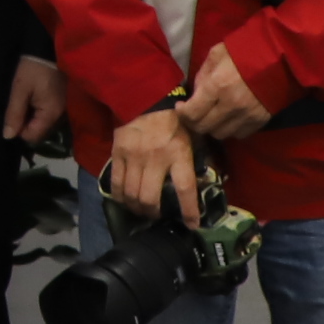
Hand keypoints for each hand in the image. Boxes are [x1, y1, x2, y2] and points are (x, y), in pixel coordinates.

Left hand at [1, 56, 66, 145]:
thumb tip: (8, 136)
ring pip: (43, 123)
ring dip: (32, 117)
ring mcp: (62, 108)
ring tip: (23, 102)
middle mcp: (60, 115)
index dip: (19, 130)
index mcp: (50, 113)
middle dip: (26, 124)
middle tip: (17, 107)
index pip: (33, 136)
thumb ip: (14, 113)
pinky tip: (32, 99)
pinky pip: (48, 114)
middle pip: (39, 131)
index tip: (12, 116)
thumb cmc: (33, 68)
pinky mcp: (62, 101)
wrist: (49, 47)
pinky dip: (38, 110)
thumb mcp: (20, 89)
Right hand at [107, 108, 197, 224]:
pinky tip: (124, 200)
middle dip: (153, 213)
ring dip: (136, 208)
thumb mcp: (193, 136)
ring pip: (131, 194)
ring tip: (141, 209)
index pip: (184, 188)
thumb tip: (207, 180)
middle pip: (150, 198)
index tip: (192, 225)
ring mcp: (133, 157)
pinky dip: (120, 196)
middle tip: (156, 215)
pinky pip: (116, 183)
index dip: (189, 210)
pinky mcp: (117, 154)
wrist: (145, 97)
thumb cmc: (174, 119)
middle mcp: (155, 158)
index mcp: (178, 153)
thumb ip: (197, 157)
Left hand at [177, 45, 272, 142]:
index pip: (192, 113)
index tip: (181, 106)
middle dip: (194, 122)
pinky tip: (229, 118)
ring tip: (211, 116)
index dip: (182, 113)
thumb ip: (202, 75)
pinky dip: (230, 129)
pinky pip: (239, 134)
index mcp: (217, 86)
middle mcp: (231, 105)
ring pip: (220, 134)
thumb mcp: (216, 55)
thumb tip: (195, 94)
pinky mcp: (260, 120)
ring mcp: (247, 115)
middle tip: (193, 113)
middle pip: (204, 127)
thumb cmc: (243, 50)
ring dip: (212, 127)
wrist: (280, 56)